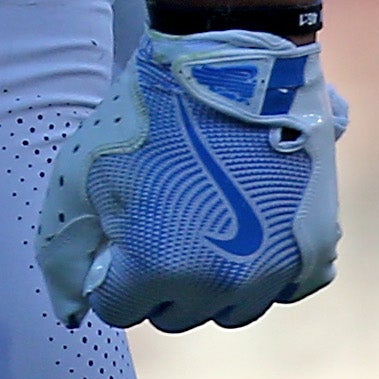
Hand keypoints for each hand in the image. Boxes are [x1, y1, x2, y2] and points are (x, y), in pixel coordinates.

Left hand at [36, 30, 345, 332]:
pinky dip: (268, 269)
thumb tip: (73, 311)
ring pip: (230, 309)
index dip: (112, 267)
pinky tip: (252, 228)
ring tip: (205, 221)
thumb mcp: (80, 177)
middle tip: (162, 220)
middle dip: (158, 277)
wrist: (229, 65)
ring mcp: (276, 269)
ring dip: (212, 280)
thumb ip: (64, 254)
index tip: (123, 227)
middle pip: (174, 313)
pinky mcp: (314, 249)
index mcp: (159, 268)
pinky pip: (285, 289)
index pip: (118, 307)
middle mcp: (223, 282)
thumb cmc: (146, 118)